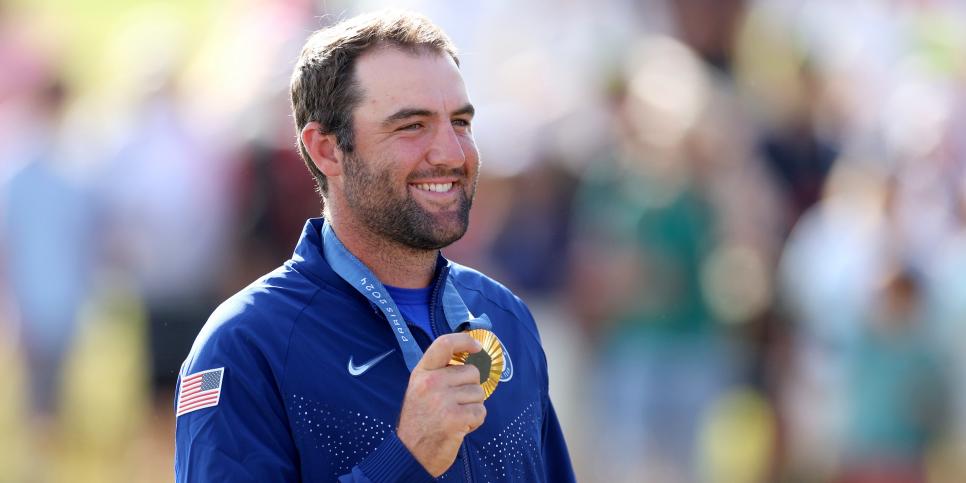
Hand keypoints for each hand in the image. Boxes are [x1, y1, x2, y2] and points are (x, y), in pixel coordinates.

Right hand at [397, 333, 486, 476]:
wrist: (410, 454)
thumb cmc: (420, 421)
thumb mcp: (420, 389)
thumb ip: (440, 373)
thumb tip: (470, 358)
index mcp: (422, 373)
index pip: (444, 344)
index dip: (465, 341)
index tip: (477, 347)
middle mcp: (431, 382)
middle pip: (472, 372)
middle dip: (470, 388)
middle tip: (454, 404)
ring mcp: (443, 400)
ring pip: (479, 393)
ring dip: (472, 407)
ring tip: (454, 416)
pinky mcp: (455, 418)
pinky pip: (480, 411)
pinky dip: (475, 421)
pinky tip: (459, 426)